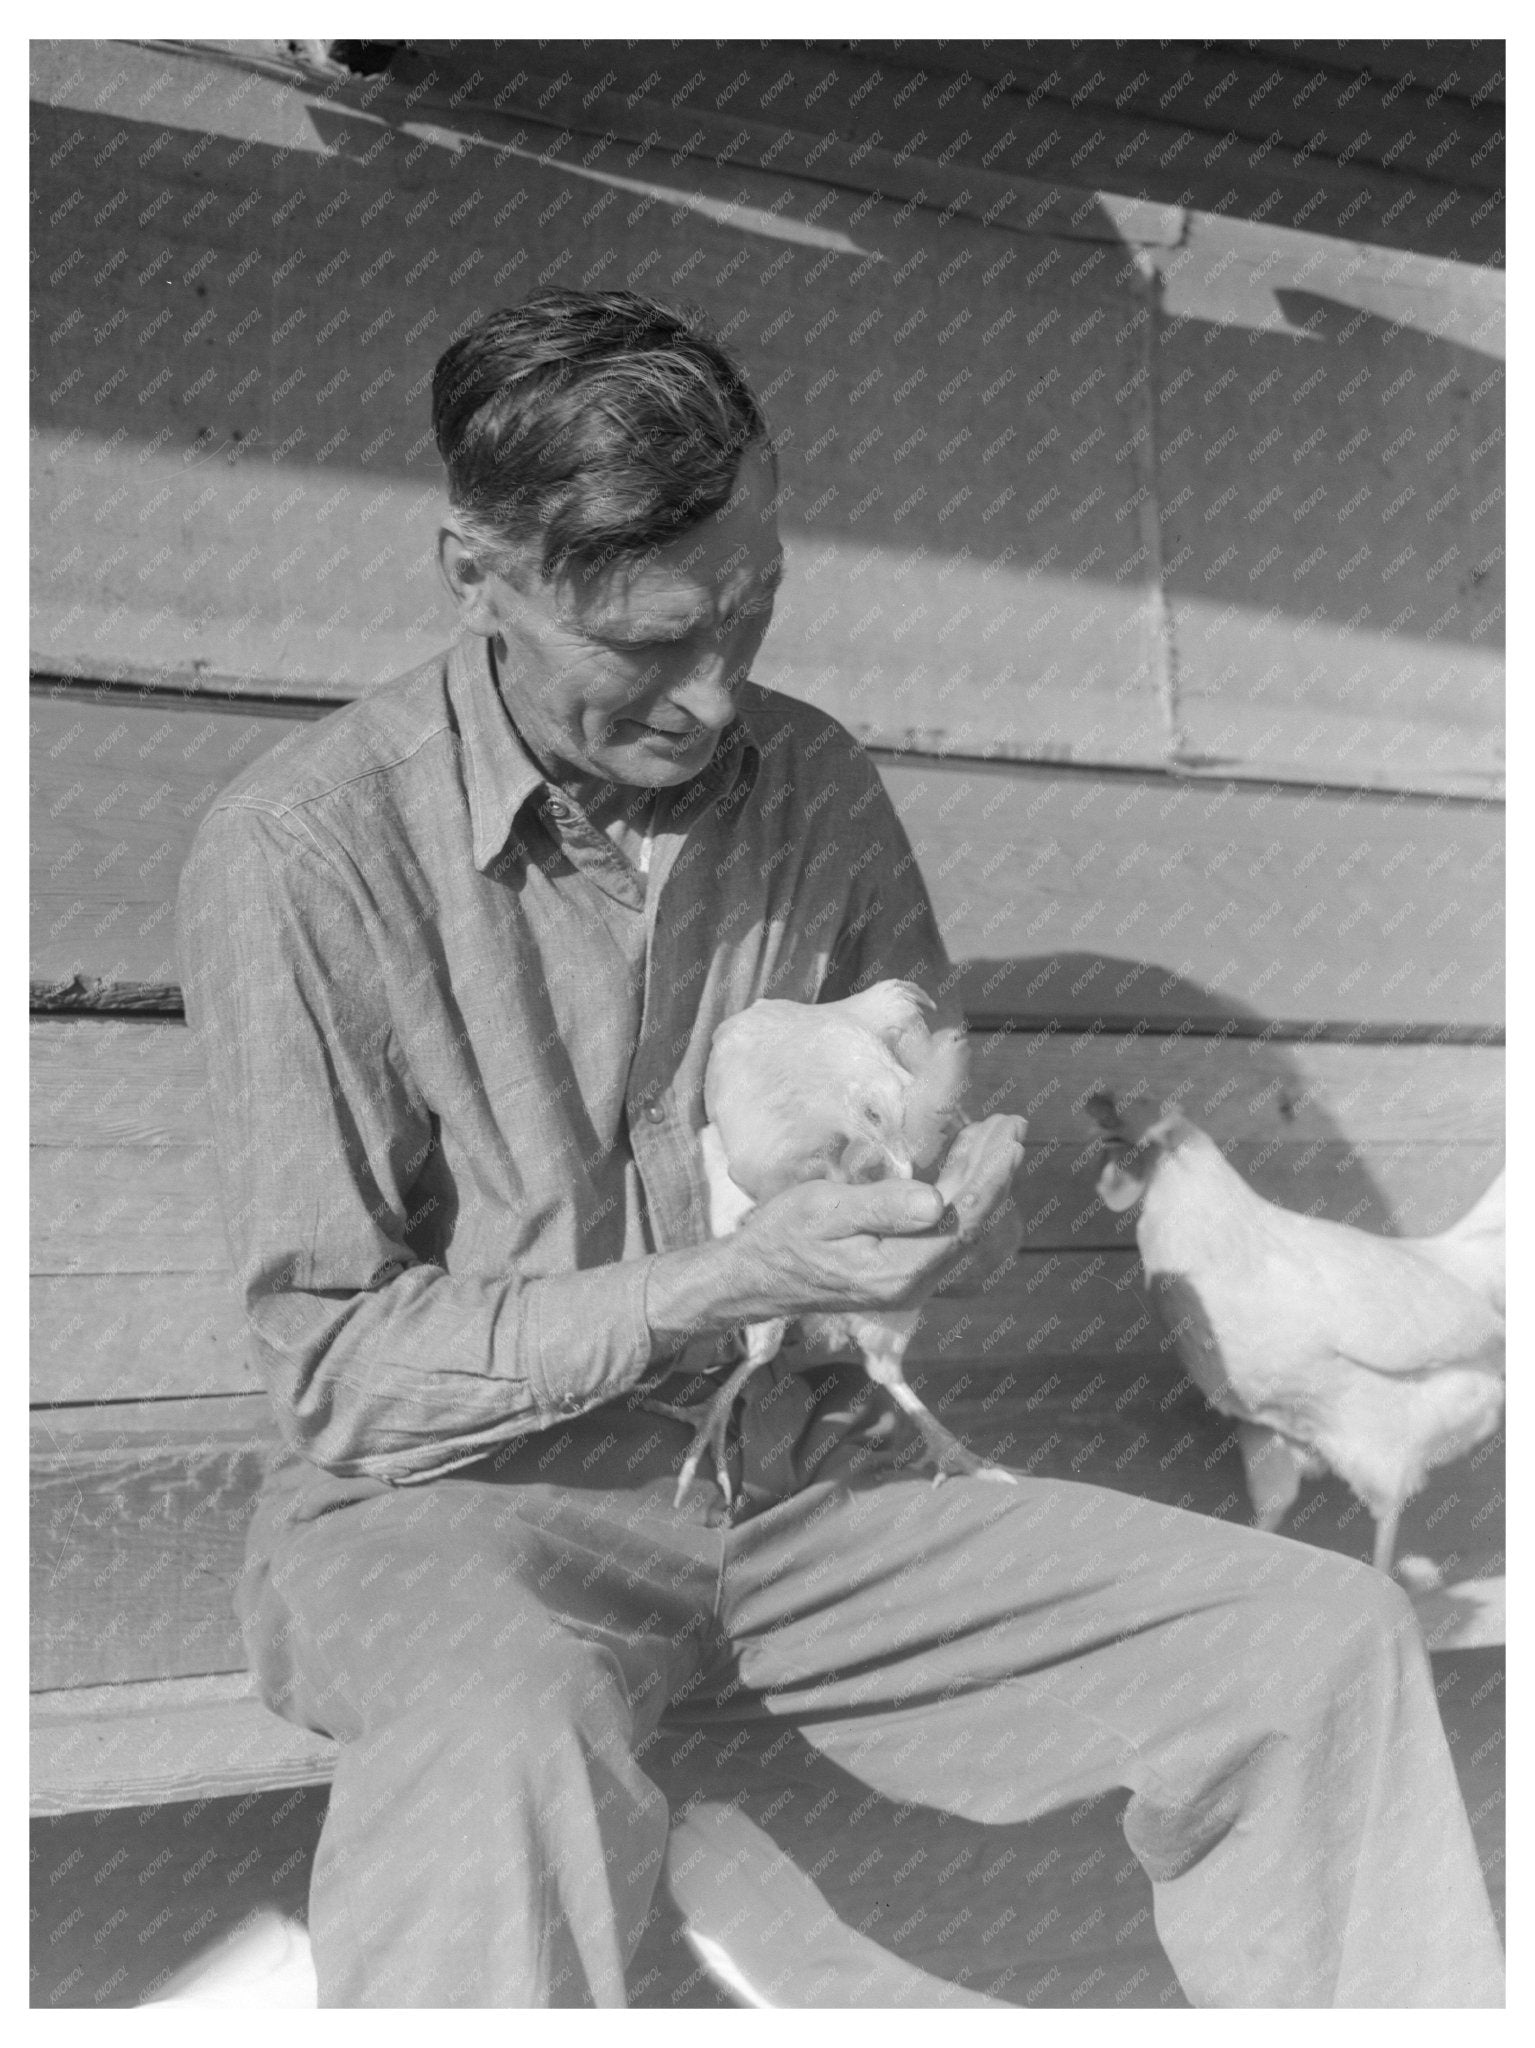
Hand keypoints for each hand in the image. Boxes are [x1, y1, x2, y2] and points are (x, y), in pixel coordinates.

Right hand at [725, 1113, 1026, 1318]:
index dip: (990, 1175)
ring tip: (1000, 1138)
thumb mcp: (825, 1211)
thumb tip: (936, 1201)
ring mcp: (910, 1279)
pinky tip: (965, 1165)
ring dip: (982, 1179)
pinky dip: (960, 1192)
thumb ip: (882, 1207)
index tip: (1008, 1136)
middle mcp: (914, 1282)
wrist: (754, 1278)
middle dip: (995, 1171)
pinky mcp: (902, 1270)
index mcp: (899, 1270)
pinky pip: (944, 1230)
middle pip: (970, 1221)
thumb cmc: (783, 1237)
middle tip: (1014, 1126)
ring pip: (961, 1224)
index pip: (962, 1217)